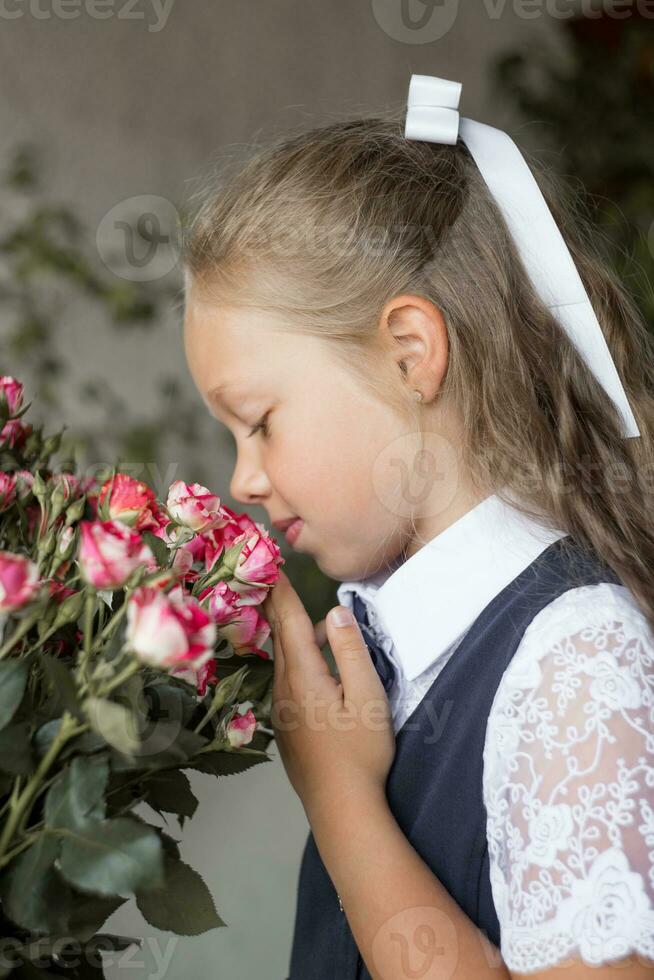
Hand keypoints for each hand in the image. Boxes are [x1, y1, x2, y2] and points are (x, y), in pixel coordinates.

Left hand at [262, 570, 395, 818]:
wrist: (341, 809)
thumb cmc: (360, 753)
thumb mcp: (368, 697)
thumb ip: (351, 651)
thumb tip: (335, 611)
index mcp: (304, 675)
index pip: (288, 620)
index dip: (280, 591)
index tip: (269, 565)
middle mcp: (284, 688)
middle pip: (278, 636)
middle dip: (274, 604)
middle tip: (268, 575)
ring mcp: (282, 710)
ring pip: (281, 659)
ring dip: (282, 631)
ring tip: (284, 610)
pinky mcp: (286, 727)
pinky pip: (284, 679)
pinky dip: (288, 657)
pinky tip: (300, 660)